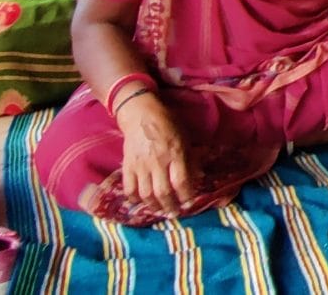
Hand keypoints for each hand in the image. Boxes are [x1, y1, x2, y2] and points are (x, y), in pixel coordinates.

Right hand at [116, 94, 196, 215]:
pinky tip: (140, 202)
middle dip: (170, 207)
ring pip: (146, 194)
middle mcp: (158, 161)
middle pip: (163, 192)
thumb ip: (191, 157)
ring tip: (160, 212)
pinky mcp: (128, 165)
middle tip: (174, 213)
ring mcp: (141, 165)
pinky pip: (129, 187)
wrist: (140, 113)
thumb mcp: (185, 137)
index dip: (186, 196)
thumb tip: (199, 177)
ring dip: (154, 207)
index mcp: (175, 153)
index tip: (189, 203)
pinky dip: (134, 198)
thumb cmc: (168, 123)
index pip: (181, 181)